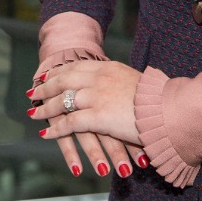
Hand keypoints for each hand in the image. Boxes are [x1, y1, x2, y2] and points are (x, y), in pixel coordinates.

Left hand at [28, 60, 146, 177]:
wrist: (167, 108)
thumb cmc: (156, 98)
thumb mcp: (134, 80)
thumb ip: (120, 80)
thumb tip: (117, 82)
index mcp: (109, 67)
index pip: (77, 67)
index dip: (61, 72)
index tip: (50, 76)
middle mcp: (99, 78)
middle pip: (65, 79)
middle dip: (47, 87)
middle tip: (35, 92)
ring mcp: (97, 96)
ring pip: (63, 100)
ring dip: (46, 108)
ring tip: (35, 113)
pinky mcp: (97, 116)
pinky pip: (69, 122)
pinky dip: (56, 129)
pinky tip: (46, 133)